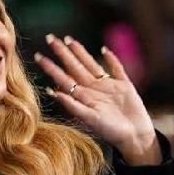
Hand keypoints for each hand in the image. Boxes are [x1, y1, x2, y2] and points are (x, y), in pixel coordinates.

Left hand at [35, 34, 159, 164]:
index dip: (52, 68)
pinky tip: (105, 50)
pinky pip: (116, 69)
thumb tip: (53, 92)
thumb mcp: (90, 119)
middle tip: (49, 38)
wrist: (135, 136)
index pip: (64, 79)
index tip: (38, 56)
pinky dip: (112, 59)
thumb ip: (73, 105)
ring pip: (91, 64)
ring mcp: (108, 86)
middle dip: (62, 53)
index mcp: (83, 97)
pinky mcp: (124, 85)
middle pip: (74, 67)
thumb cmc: (111, 131)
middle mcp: (93, 89)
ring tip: (69, 40)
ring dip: (80, 52)